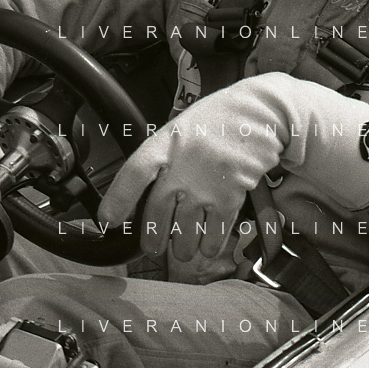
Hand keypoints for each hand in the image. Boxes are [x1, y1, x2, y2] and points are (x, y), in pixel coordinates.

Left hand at [98, 79, 286, 268]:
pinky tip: (207, 247)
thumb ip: (163, 156)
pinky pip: (215, 231)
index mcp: (166, 143)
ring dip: (182, 247)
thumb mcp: (181, 128)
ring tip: (182, 252)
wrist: (260, 115)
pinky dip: (210, 244)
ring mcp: (206, 183)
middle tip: (153, 249)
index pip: (134, 173)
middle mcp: (182, 166)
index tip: (108, 220)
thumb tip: (144, 186)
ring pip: (185, 230)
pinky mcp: (230, 196)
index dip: (118, 199)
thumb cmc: (218, 120)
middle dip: (153, 239)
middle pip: (157, 212)